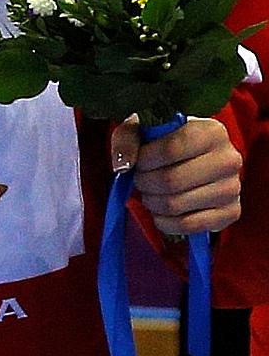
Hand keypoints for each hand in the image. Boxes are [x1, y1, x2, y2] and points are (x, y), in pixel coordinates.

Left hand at [113, 116, 242, 235]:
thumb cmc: (165, 140)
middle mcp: (228, 159)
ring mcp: (232, 188)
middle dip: (145, 183)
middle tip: (140, 180)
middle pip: (171, 180)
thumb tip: (123, 166)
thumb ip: (127, 139)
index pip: (170, 149)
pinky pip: (188, 226)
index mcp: (211, 132)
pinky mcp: (231, 212)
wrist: (194, 157)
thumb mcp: (142, 129)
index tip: (138, 162)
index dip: (145, 160)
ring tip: (150, 193)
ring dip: (151, 202)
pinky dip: (165, 222)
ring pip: (176, 205)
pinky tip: (160, 212)